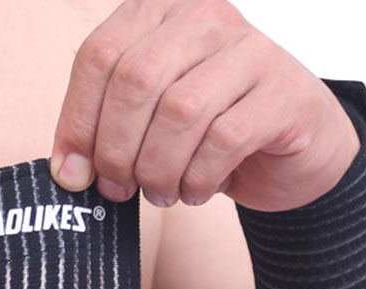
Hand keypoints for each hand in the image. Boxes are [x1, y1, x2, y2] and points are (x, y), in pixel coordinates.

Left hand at [49, 0, 360, 210]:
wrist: (296, 149)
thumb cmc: (213, 135)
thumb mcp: (151, 123)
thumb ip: (109, 131)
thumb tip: (68, 172)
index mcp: (161, 13)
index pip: (99, 56)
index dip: (78, 122)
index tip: (72, 175)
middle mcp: (205, 18)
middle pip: (136, 80)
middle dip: (117, 150)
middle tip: (119, 189)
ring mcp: (250, 50)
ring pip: (180, 111)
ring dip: (159, 170)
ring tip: (162, 194)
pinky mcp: (284, 92)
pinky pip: (224, 140)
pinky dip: (199, 178)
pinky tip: (196, 191)